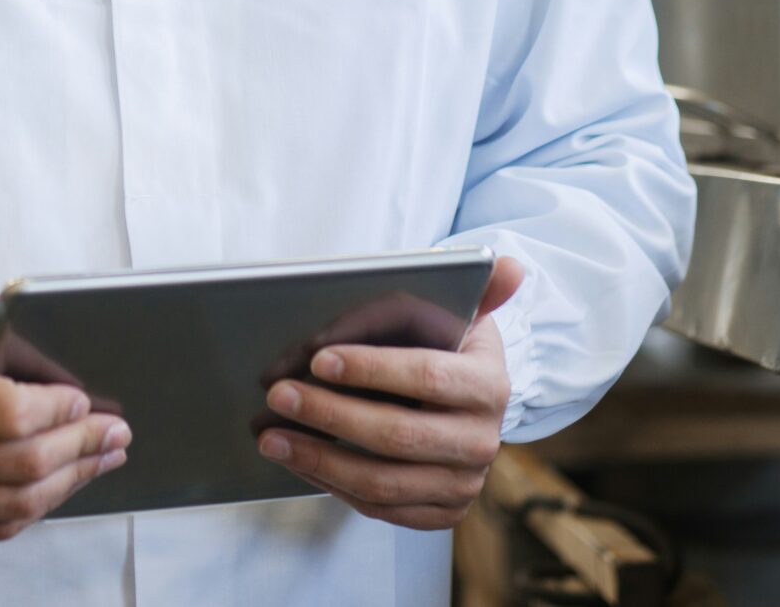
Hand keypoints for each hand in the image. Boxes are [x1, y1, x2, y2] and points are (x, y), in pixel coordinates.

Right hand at [0, 285, 129, 543]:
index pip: (6, 414)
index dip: (55, 410)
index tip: (84, 399)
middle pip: (19, 463)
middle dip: (79, 446)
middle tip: (115, 431)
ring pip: (13, 503)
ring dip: (69, 481)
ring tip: (101, 457)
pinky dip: (36, 508)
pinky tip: (61, 482)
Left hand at [256, 254, 526, 529]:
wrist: (467, 403)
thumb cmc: (448, 347)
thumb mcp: (461, 312)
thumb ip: (476, 286)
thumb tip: (508, 266)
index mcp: (489, 385)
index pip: (426, 376)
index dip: (371, 368)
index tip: (318, 359)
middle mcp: (482, 441)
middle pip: (397, 436)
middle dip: (331, 415)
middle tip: (278, 395)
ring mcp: (463, 483)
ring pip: (383, 481)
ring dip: (319, 458)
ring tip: (271, 436)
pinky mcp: (442, 511)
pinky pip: (380, 508)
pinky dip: (331, 485)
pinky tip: (297, 459)